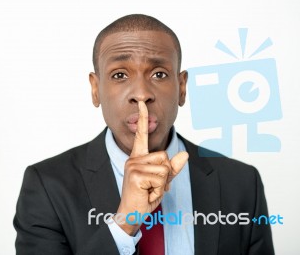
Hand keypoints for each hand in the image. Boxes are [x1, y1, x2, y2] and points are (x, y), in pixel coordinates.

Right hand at [114, 101, 188, 234]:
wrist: (131, 213)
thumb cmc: (144, 196)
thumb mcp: (162, 181)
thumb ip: (173, 168)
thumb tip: (185, 154)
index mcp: (138, 157)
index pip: (141, 134)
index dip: (142, 118)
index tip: (142, 103)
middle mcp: (134, 159)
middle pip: (164, 157)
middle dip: (166, 175)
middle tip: (153, 187)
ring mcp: (133, 166)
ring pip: (165, 168)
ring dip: (163, 184)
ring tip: (149, 190)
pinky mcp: (136, 174)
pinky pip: (161, 177)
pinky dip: (159, 189)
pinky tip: (147, 194)